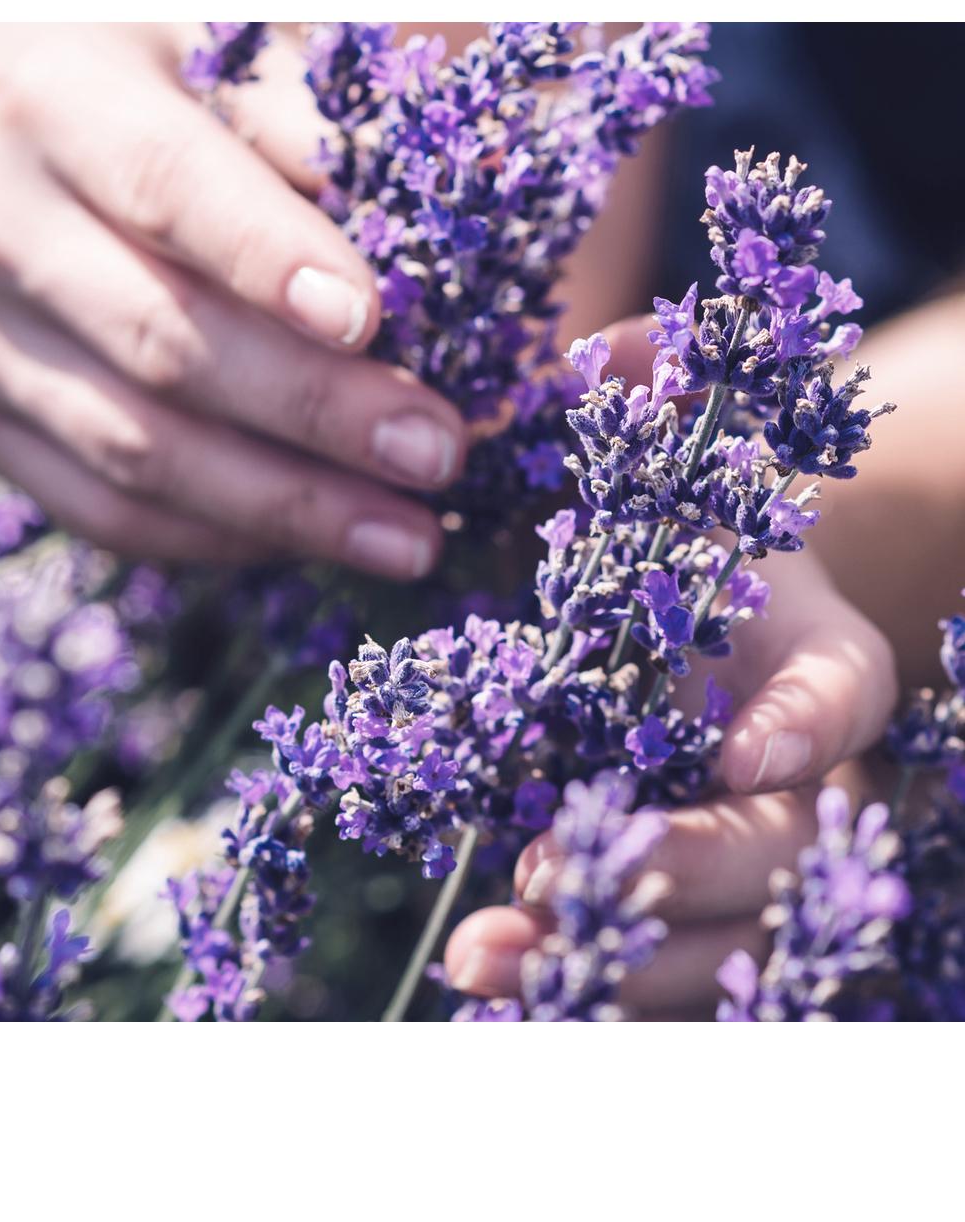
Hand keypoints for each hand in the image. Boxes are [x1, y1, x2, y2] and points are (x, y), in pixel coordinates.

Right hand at [0, 24, 464, 572]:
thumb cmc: (107, 69)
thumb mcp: (189, 40)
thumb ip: (299, 116)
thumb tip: (443, 217)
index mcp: (59, 101)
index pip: (172, 185)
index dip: (270, 257)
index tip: (369, 322)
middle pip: (167, 342)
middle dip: (317, 411)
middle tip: (438, 453)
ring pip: (136, 452)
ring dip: (286, 508)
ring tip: (409, 541)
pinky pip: (98, 505)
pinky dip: (214, 534)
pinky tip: (309, 540)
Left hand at [444, 316, 897, 1017]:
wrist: (698, 629)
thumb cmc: (688, 539)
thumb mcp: (670, 462)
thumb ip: (654, 397)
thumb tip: (615, 350)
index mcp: (817, 661)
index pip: (840, 697)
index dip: (806, 728)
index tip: (744, 750)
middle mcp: (799, 775)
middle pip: (775, 846)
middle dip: (679, 871)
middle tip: (561, 872)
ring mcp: (744, 850)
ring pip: (718, 935)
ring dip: (614, 957)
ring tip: (486, 956)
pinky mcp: (683, 900)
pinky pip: (656, 959)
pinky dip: (583, 976)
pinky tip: (487, 974)